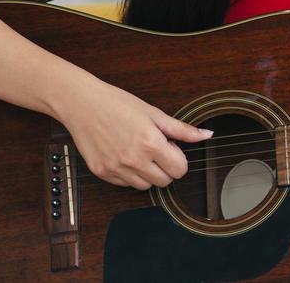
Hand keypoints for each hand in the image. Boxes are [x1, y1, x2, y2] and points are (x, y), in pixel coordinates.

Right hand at [55, 76, 211, 189]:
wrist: (82, 105)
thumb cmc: (118, 104)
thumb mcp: (154, 113)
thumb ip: (182, 129)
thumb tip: (207, 135)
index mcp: (150, 143)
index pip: (179, 170)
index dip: (179, 159)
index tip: (171, 148)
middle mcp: (133, 160)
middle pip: (164, 181)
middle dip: (166, 167)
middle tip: (157, 149)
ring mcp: (116, 169)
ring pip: (145, 186)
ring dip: (149, 173)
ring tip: (140, 151)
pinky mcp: (102, 173)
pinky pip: (125, 184)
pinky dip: (130, 175)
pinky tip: (125, 156)